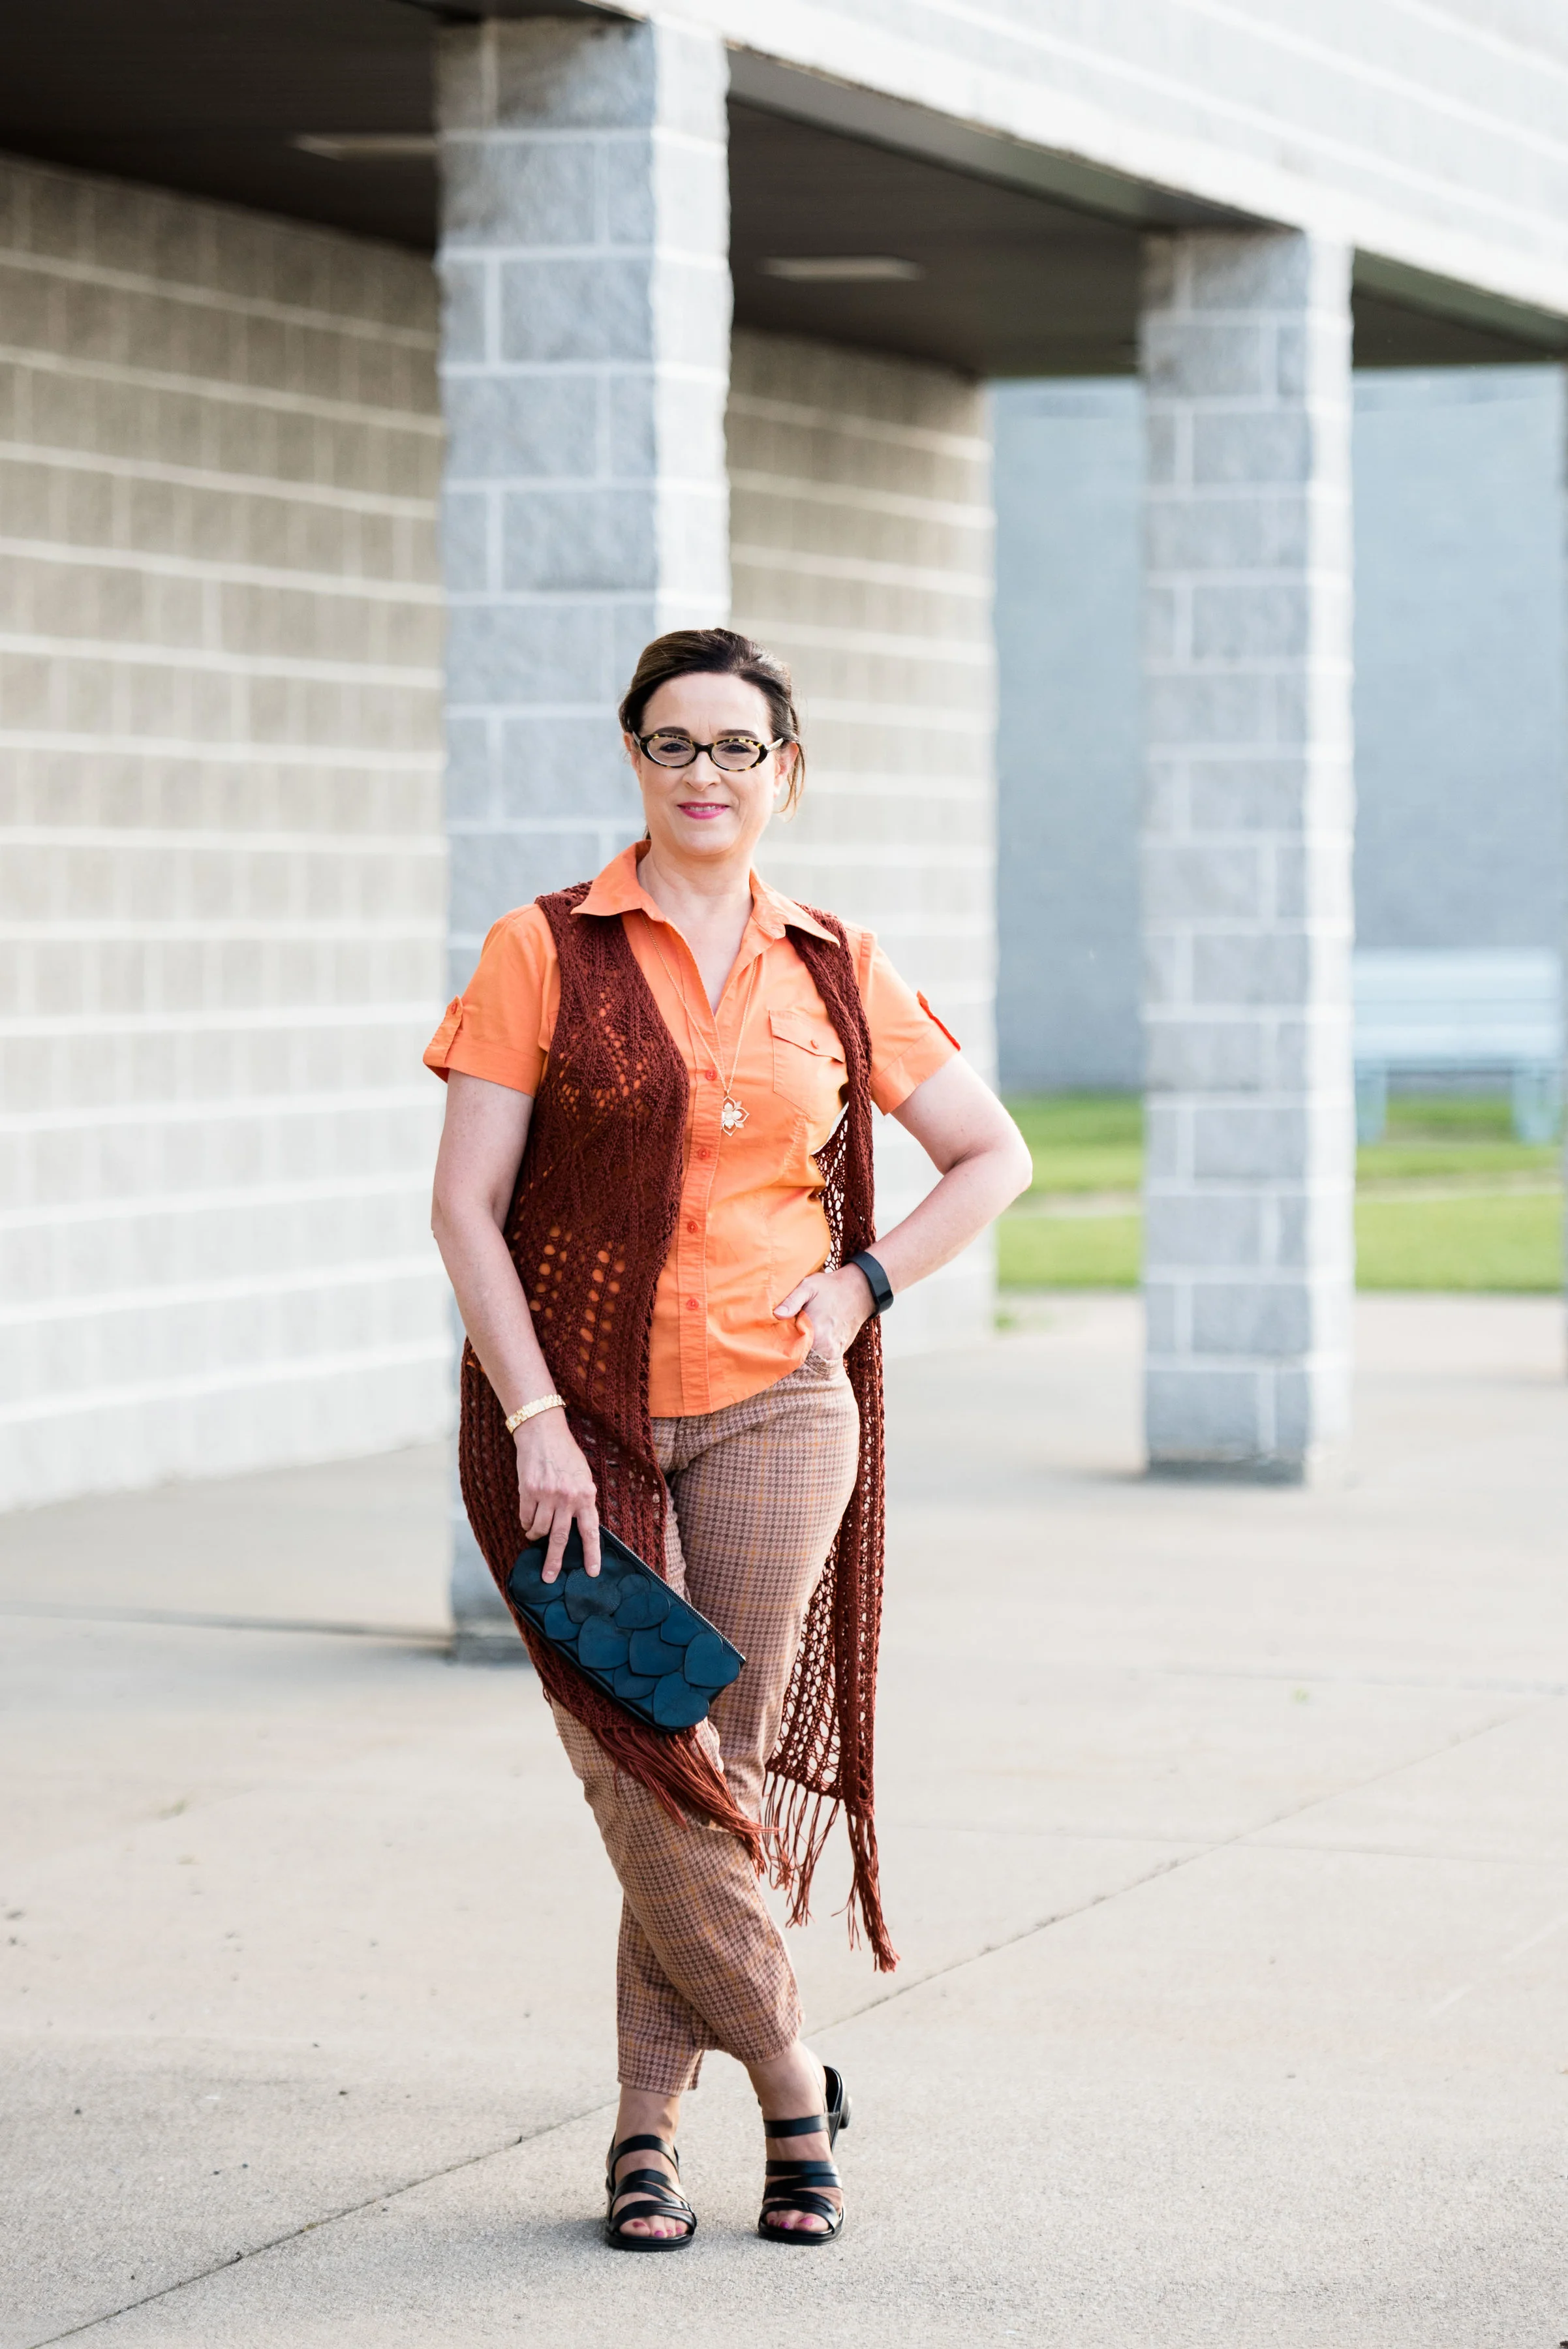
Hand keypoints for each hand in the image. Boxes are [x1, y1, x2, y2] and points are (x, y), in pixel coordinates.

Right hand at [514, 1408, 600, 1581]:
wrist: (543, 1432)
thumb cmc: (565, 1455)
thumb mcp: (583, 1476)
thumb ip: (582, 1500)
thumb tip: (581, 1526)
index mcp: (586, 1495)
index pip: (590, 1531)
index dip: (591, 1554)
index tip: (592, 1572)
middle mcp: (567, 1498)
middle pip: (560, 1538)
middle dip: (553, 1561)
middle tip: (548, 1578)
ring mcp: (547, 1495)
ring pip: (539, 1529)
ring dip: (536, 1536)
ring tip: (534, 1535)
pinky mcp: (528, 1491)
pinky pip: (525, 1518)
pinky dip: (526, 1523)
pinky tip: (528, 1521)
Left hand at [772, 1263, 874, 1368]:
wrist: (859, 1291)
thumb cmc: (831, 1287)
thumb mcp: (808, 1286)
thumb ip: (791, 1301)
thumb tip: (776, 1315)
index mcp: (816, 1332)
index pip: (791, 1352)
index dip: (780, 1347)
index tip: (773, 1341)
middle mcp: (826, 1347)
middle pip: (800, 1359)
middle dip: (790, 1351)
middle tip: (781, 1340)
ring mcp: (834, 1352)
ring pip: (810, 1361)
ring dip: (801, 1354)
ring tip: (795, 1339)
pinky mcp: (838, 1353)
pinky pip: (820, 1359)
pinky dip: (812, 1353)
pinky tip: (808, 1340)